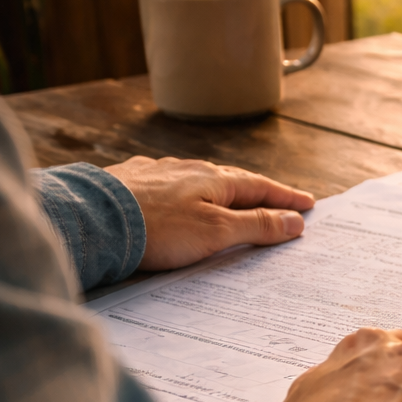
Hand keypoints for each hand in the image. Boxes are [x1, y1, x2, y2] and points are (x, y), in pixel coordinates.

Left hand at [104, 155, 314, 269]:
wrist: (93, 220)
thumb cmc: (157, 228)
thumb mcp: (217, 232)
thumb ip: (257, 225)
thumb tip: (294, 220)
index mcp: (214, 179)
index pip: (262, 187)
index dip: (286, 198)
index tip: (308, 204)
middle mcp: (188, 169)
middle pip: (233, 180)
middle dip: (259, 192)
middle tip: (280, 201)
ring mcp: (157, 173)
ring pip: (199, 181)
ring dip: (222, 192)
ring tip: (233, 201)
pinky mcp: (130, 182)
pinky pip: (169, 186)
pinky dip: (187, 195)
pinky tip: (179, 200)